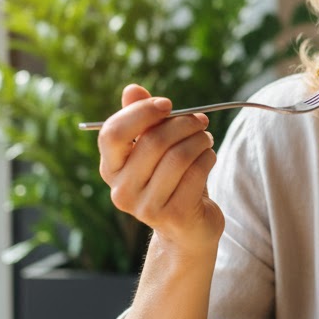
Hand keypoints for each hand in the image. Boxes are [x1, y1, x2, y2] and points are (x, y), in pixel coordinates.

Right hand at [97, 84, 224, 252]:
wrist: (188, 229)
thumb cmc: (170, 181)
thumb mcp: (155, 148)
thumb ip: (142, 119)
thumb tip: (133, 89)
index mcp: (110, 169)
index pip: (113, 133)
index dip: (141, 112)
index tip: (167, 104)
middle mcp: (121, 191)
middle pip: (153, 141)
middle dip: (183, 124)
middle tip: (200, 121)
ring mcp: (146, 207)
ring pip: (178, 156)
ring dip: (199, 140)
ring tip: (205, 139)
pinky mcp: (174, 216)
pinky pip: (196, 174)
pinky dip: (208, 158)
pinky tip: (208, 158)